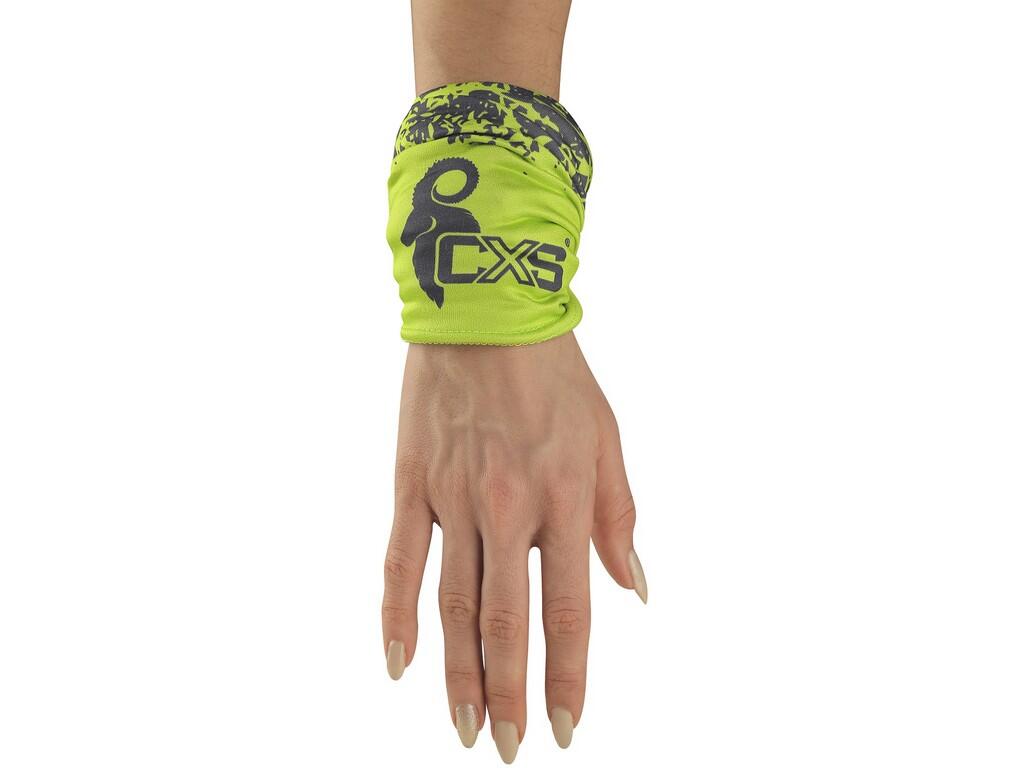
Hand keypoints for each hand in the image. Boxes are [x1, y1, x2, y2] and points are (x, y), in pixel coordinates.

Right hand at [381, 331, 645, 762]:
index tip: (569, 727)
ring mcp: (453, 498)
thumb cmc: (556, 377)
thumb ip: (619, 518)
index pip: (568, 611)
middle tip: (511, 747)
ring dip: (458, 673)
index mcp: (565, 499)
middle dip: (511, 693)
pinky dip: (398, 615)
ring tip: (464, 727)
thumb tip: (632, 589)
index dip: (569, 676)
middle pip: (505, 622)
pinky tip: (400, 663)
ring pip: (453, 604)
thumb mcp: (607, 439)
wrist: (487, 312)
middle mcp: (508, 508)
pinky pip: (401, 561)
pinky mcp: (412, 484)